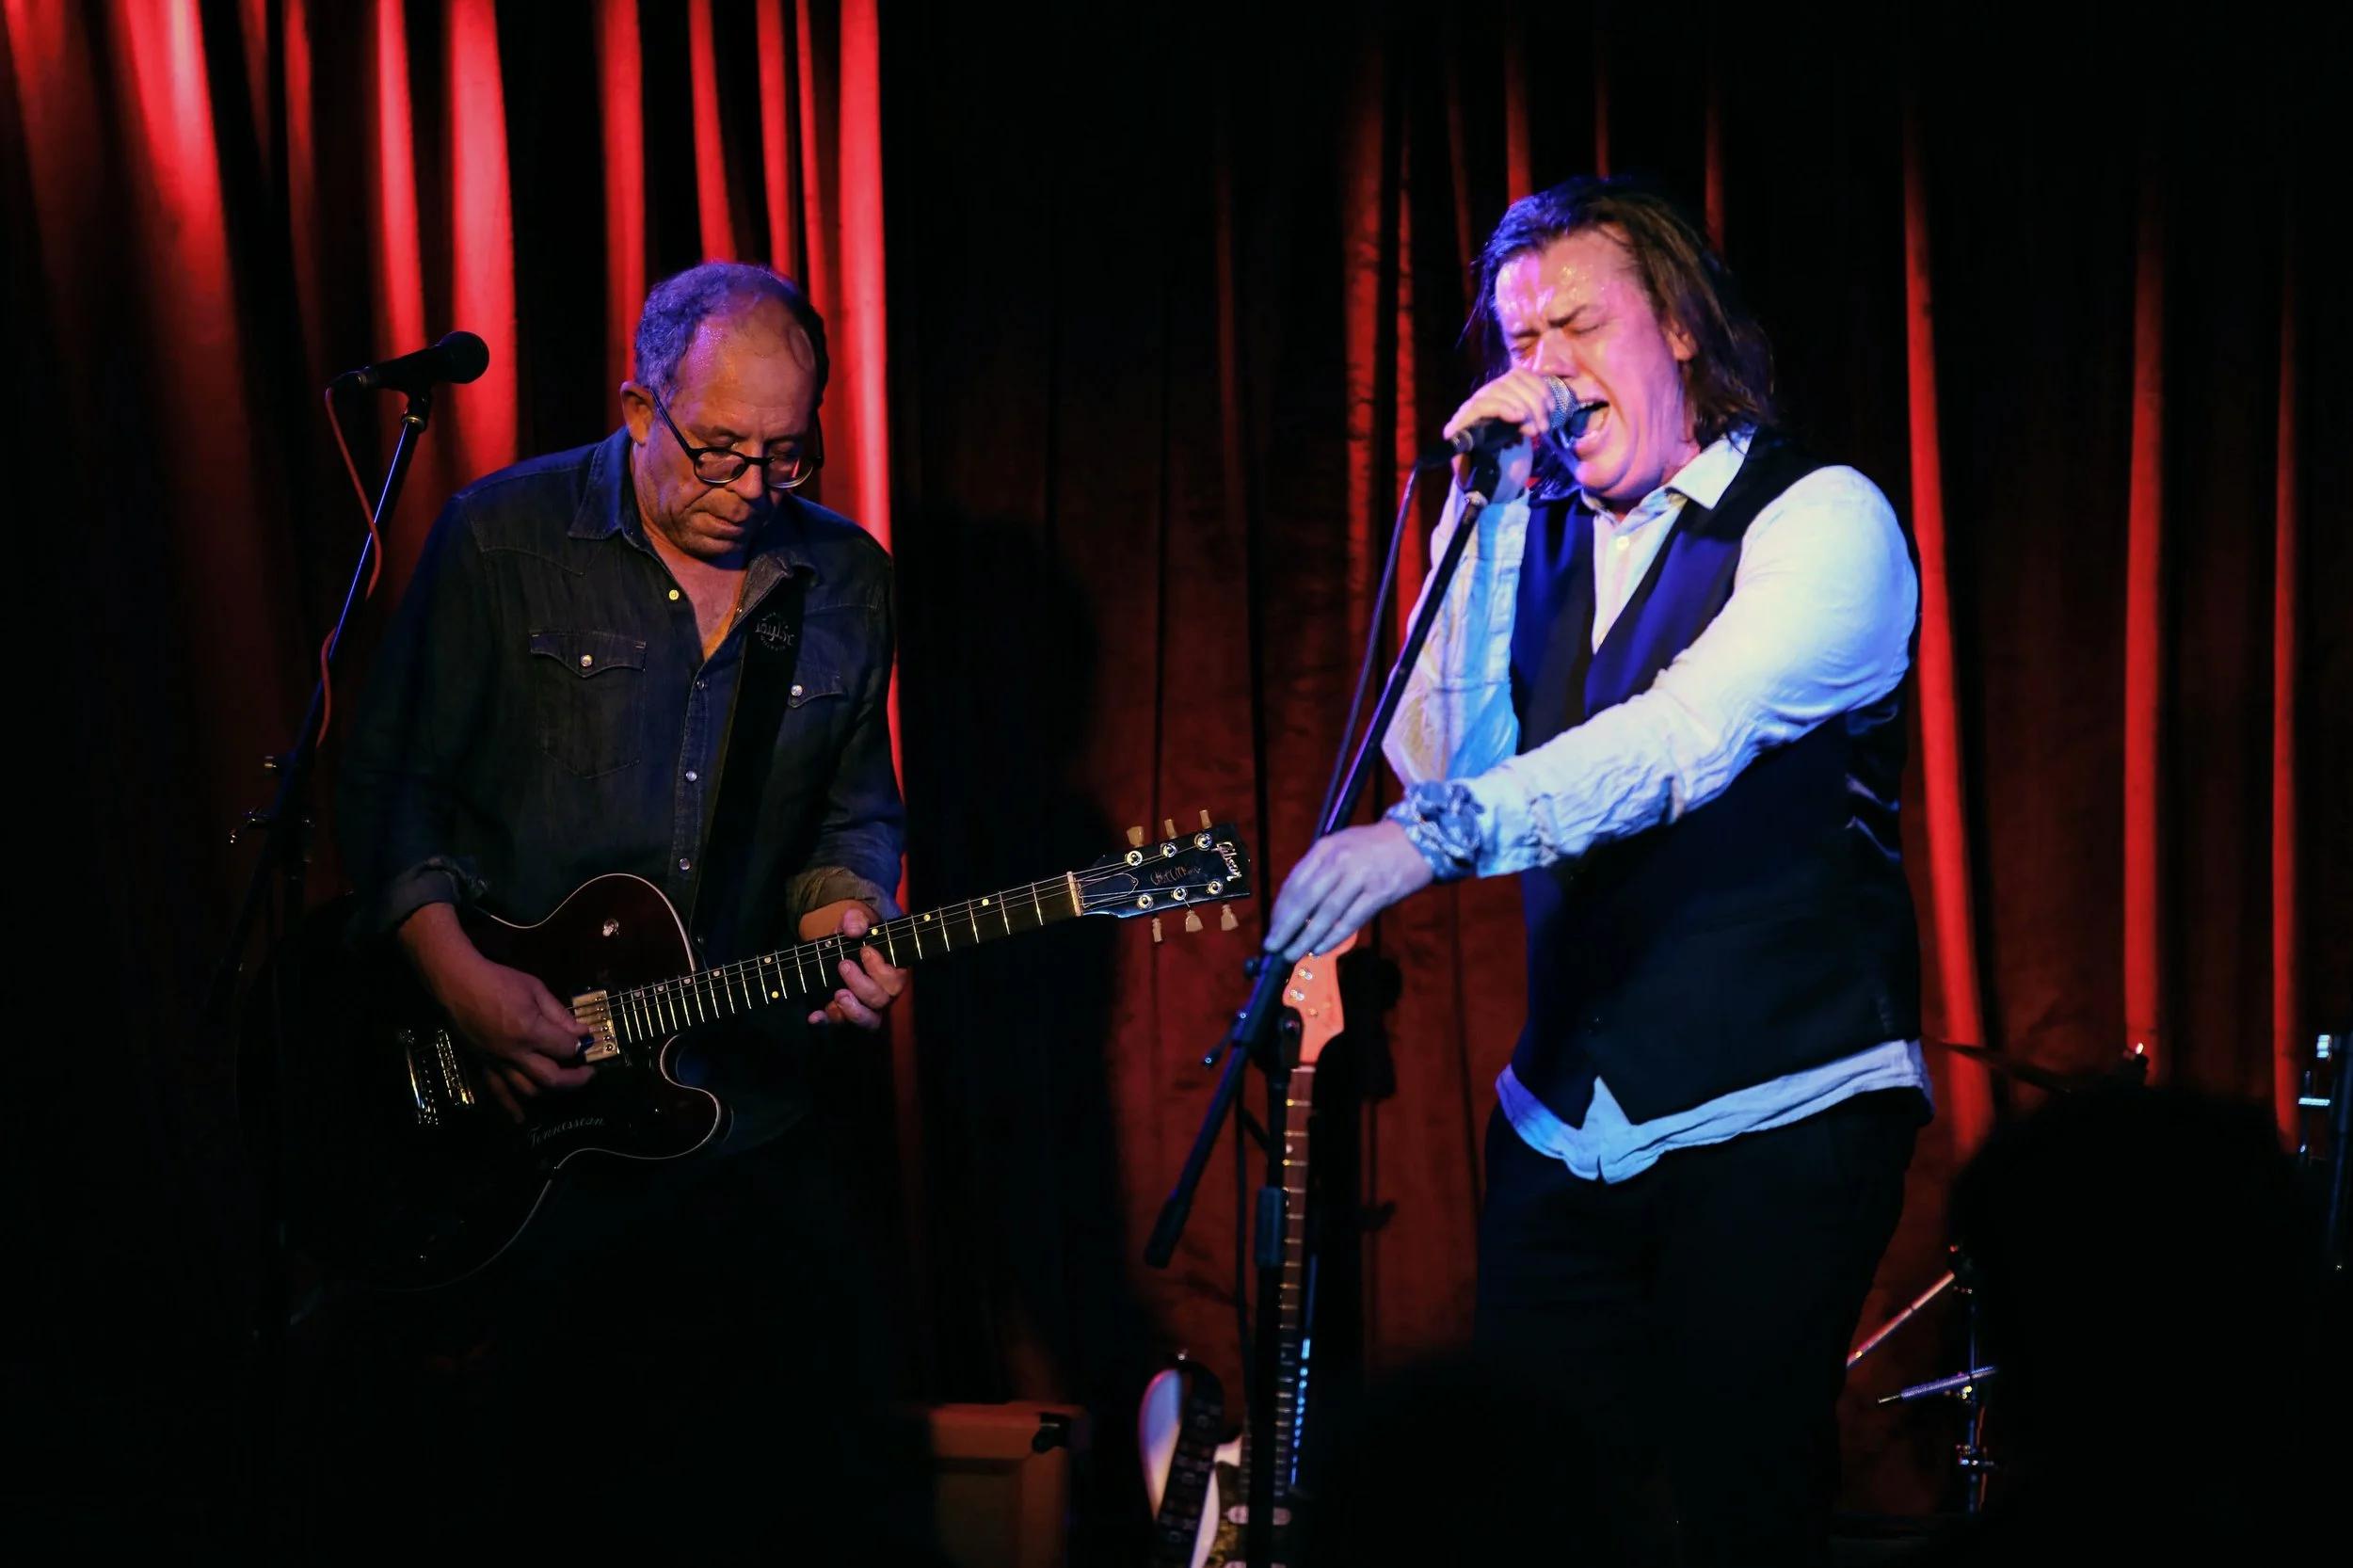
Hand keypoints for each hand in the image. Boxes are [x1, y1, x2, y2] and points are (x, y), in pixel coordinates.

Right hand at [398, 903, 594, 1121]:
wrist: (457, 984)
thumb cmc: (498, 980)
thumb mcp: (535, 989)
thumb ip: (559, 1014)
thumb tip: (582, 1032)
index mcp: (529, 1031)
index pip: (565, 1049)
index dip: (580, 1046)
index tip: (586, 1041)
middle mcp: (514, 1054)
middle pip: (552, 1079)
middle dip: (576, 1080)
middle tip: (588, 1074)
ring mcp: (497, 1063)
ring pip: (529, 1091)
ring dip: (551, 1093)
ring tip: (565, 1086)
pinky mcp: (484, 1066)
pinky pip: (499, 1092)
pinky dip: (512, 1107)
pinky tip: (523, 1117)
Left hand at [798, 900, 906, 1030]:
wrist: (840, 946)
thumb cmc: (855, 936)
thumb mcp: (857, 922)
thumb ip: (857, 920)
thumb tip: (853, 929)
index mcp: (892, 973)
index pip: (895, 980)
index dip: (880, 969)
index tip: (865, 951)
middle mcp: (883, 995)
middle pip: (880, 1000)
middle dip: (861, 985)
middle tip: (843, 965)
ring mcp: (865, 1007)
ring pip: (868, 1020)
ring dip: (853, 1010)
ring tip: (838, 995)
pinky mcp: (844, 1013)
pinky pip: (838, 1023)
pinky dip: (826, 1021)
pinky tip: (814, 1016)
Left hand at [1262, 821, 1433, 964]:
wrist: (1418, 840)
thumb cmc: (1375, 847)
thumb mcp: (1341, 846)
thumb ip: (1319, 870)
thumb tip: (1297, 906)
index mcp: (1325, 849)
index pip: (1294, 883)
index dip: (1280, 909)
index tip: (1272, 927)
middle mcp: (1339, 861)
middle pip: (1305, 899)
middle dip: (1285, 927)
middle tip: (1272, 946)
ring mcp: (1360, 876)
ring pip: (1326, 913)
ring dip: (1306, 937)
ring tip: (1292, 953)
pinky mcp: (1379, 892)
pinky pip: (1351, 919)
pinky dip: (1334, 937)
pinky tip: (1320, 948)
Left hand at [1442, 370, 1556, 504]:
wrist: (1493, 467)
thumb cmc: (1486, 474)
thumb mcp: (1481, 476)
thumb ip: (1482, 468)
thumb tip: (1491, 463)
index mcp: (1459, 427)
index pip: (1479, 406)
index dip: (1502, 408)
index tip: (1522, 419)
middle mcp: (1472, 404)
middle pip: (1499, 389)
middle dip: (1526, 407)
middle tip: (1539, 430)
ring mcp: (1491, 392)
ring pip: (1514, 380)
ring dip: (1536, 400)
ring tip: (1544, 424)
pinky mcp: (1508, 388)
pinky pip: (1525, 376)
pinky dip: (1541, 389)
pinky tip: (1549, 408)